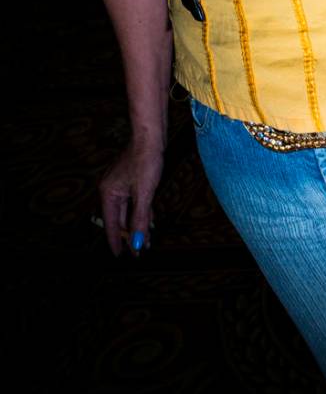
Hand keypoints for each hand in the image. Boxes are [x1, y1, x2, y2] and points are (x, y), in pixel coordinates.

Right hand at [98, 141, 163, 256]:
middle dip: (130, 235)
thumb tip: (137, 241)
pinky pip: (134, 203)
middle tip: (138, 252)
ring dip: (137, 225)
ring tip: (145, 241)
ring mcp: (121, 185)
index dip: (116, 240)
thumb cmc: (146, 162)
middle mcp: (111, 191)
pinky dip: (141, 213)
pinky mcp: (131, 181)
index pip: (112, 224)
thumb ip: (140, 218)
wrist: (150, 138)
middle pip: (120, 219)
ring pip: (128, 212)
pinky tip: (148, 222)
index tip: (120, 255)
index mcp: (108, 194)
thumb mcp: (145, 193)